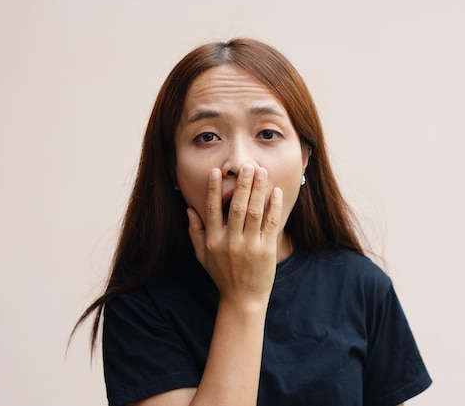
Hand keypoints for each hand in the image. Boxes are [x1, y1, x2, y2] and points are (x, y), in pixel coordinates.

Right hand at [187, 165, 282, 306]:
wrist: (242, 299)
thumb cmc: (222, 275)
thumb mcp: (202, 256)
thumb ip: (195, 232)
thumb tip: (189, 208)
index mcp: (213, 241)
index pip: (212, 209)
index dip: (214, 190)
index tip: (217, 171)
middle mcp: (230, 242)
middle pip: (236, 207)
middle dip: (242, 185)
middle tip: (246, 166)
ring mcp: (249, 246)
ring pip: (254, 212)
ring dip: (258, 190)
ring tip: (261, 172)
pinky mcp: (266, 251)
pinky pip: (270, 224)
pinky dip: (273, 207)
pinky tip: (275, 192)